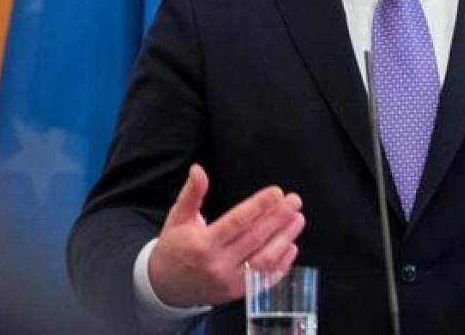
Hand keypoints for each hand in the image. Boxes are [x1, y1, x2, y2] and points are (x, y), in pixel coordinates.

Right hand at [148, 164, 305, 307]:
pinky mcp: (237, 293)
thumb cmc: (175, 249)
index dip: (259, 206)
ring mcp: (229, 281)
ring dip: (284, 238)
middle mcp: (218, 264)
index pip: (237, 222)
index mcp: (203, 243)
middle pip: (255, 238)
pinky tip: (291, 246)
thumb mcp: (178, 218)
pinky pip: (264, 279)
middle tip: (294, 201)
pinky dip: (281, 264)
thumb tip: (198, 170)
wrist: (166, 287)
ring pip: (264, 259)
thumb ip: (192, 193)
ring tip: (297, 219)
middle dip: (279, 217)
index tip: (277, 193)